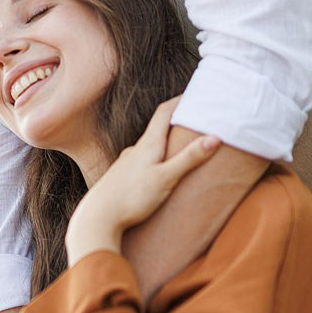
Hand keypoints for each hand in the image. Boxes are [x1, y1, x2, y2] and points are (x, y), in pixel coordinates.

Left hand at [66, 99, 219, 263]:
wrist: (97, 219)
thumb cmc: (132, 198)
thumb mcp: (166, 178)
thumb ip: (189, 159)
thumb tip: (214, 137)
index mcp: (147, 144)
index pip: (164, 112)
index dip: (180, 100)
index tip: (195, 93)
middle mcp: (135, 149)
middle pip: (157, 128)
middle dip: (176, 122)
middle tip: (195, 120)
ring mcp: (126, 163)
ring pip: (149, 146)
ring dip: (165, 143)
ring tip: (181, 149)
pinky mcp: (121, 177)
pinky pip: (142, 161)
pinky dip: (155, 159)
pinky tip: (159, 172)